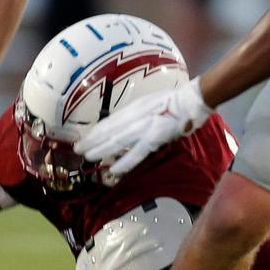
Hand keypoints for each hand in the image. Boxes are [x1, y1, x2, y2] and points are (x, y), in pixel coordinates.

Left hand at [75, 77, 211, 176]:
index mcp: (134, 107)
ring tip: (89, 157)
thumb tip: (120, 128)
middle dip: (92, 141)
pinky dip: (125, 161)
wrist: (192, 100)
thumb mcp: (148, 104)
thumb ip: (135, 116)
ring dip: (102, 150)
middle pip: (109, 131)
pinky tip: (114, 169)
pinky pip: (138, 152)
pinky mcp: (156, 137)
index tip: (81, 140)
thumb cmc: (172, 102)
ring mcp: (145, 126)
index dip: (94, 132)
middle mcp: (136, 116)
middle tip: (77, 150)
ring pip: (118, 141)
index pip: (109, 122)